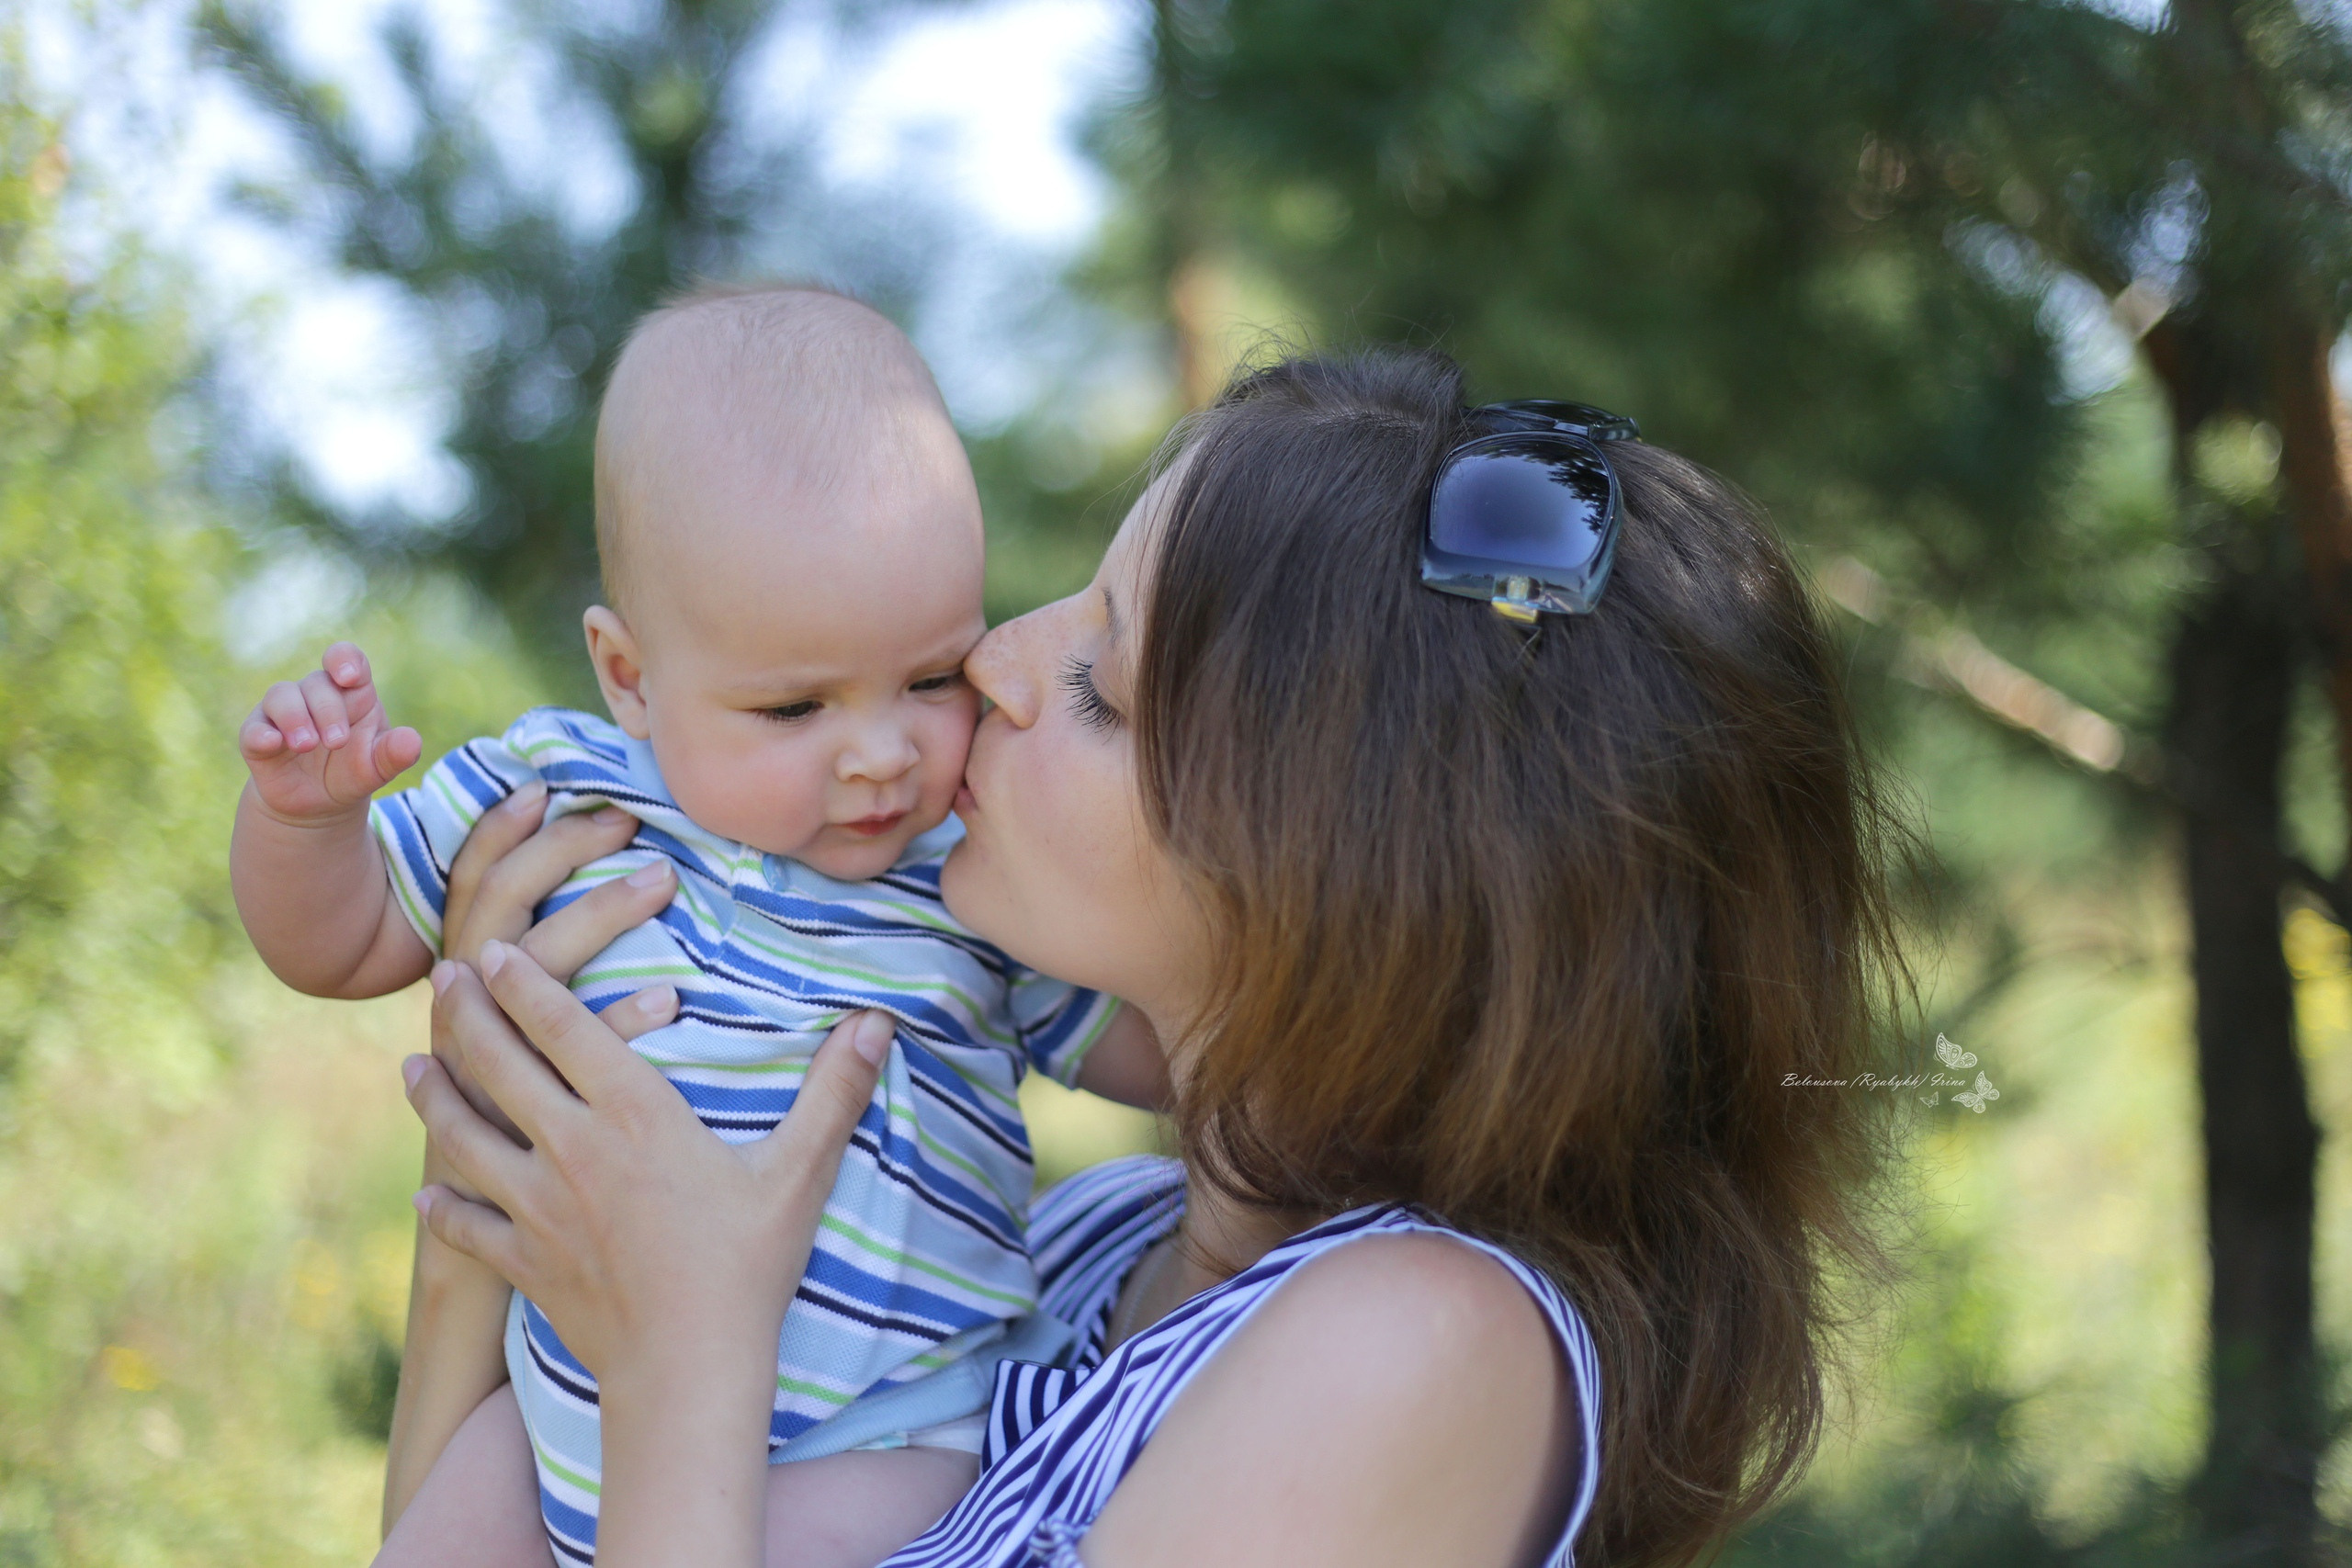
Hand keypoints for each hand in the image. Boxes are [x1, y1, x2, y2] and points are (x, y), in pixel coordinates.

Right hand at [238, 641, 422, 824]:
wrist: (320, 805)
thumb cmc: (353, 772)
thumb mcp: (378, 766)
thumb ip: (395, 753)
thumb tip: (412, 741)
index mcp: (351, 693)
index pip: (345, 659)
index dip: (344, 659)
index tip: (349, 676)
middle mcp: (315, 695)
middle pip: (317, 683)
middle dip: (328, 710)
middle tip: (338, 742)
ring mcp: (283, 713)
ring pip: (281, 695)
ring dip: (295, 717)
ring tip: (308, 745)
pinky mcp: (258, 737)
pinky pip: (253, 728)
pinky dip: (261, 734)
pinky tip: (272, 743)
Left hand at [408, 949, 890, 1376]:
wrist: (687, 1368)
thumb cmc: (748, 1267)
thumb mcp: (800, 1173)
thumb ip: (835, 1092)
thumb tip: (878, 1022)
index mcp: (633, 1115)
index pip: (563, 1028)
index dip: (523, 983)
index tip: (493, 950)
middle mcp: (571, 1149)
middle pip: (500, 1065)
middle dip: (467, 1014)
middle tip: (443, 975)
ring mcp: (536, 1208)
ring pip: (464, 1137)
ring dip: (434, 1097)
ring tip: (413, 1065)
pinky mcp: (523, 1261)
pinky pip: (465, 1227)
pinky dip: (441, 1207)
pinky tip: (425, 1193)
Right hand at [431, 781, 679, 1143]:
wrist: (490, 1261)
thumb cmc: (513, 1151)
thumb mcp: (507, 1067)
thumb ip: (533, 996)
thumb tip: (561, 920)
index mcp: (462, 994)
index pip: (473, 890)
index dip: (500, 835)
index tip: (546, 787)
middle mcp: (466, 1023)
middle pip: (503, 912)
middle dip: (557, 855)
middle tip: (624, 817)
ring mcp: (492, 1070)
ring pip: (536, 975)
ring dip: (594, 918)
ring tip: (663, 882)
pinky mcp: (526, 1119)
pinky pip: (571, 1065)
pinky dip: (615, 1022)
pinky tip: (669, 998)